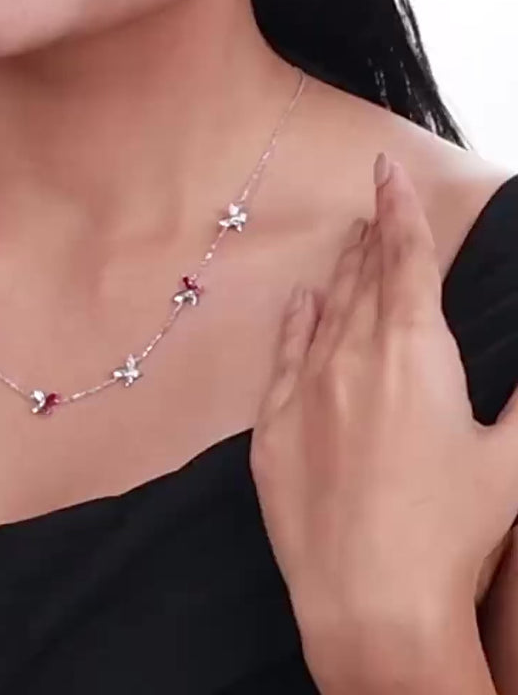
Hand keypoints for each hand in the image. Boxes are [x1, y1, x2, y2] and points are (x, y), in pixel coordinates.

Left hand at [250, 154, 517, 645]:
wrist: (367, 597)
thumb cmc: (452, 530)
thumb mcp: (510, 460)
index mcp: (412, 351)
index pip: (405, 259)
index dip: (399, 209)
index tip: (385, 169)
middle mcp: (350, 354)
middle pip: (362, 279)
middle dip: (371, 237)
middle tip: (373, 206)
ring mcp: (304, 387)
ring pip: (322, 310)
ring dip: (337, 273)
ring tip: (346, 243)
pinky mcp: (272, 424)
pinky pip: (282, 354)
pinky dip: (294, 321)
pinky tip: (299, 301)